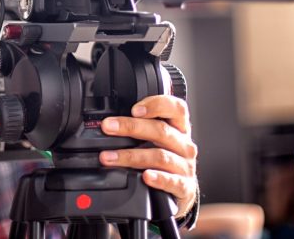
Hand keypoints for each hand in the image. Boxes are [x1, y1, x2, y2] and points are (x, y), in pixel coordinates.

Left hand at [98, 95, 197, 217]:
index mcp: (179, 127)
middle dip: (131, 127)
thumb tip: (111, 122)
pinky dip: (159, 178)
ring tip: (109, 157)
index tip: (134, 110)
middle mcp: (184, 144)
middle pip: (161, 130)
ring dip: (131, 156)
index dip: (156, 105)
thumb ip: (141, 126)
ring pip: (160, 156)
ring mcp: (185, 166)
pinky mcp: (184, 186)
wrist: (181, 188)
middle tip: (108, 127)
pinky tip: (145, 177)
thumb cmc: (166, 156)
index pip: (176, 108)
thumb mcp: (157, 138)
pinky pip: (172, 181)